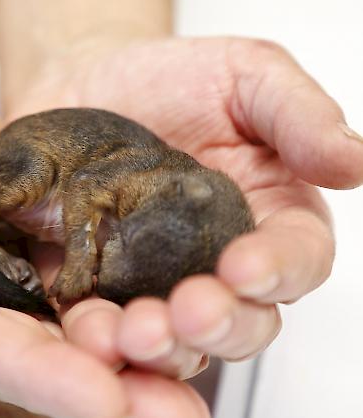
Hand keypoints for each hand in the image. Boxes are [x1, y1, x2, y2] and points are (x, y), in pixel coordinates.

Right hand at [0, 58, 208, 417]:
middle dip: (102, 391)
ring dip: (133, 362)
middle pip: (32, 358)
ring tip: (197, 386)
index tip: (99, 398)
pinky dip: (131, 310)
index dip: (30, 373)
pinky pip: (86, 289)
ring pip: (70, 334)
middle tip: (176, 416)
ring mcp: (1, 282)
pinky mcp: (35, 254)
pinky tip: (183, 321)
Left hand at [9, 37, 362, 378]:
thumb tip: (352, 160)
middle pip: (243, 320)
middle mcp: (217, 262)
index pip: (297, 259)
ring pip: (177, 340)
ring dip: (160, 346)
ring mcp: (156, 283)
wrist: (86, 88)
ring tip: (133, 333)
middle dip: (220, 324)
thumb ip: (296, 114)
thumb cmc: (170, 81)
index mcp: (268, 216)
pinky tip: (87, 332)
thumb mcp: (243, 75)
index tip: (245, 268)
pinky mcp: (100, 289)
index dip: (279, 270)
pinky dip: (99, 340)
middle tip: (189, 312)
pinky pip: (106, 328)